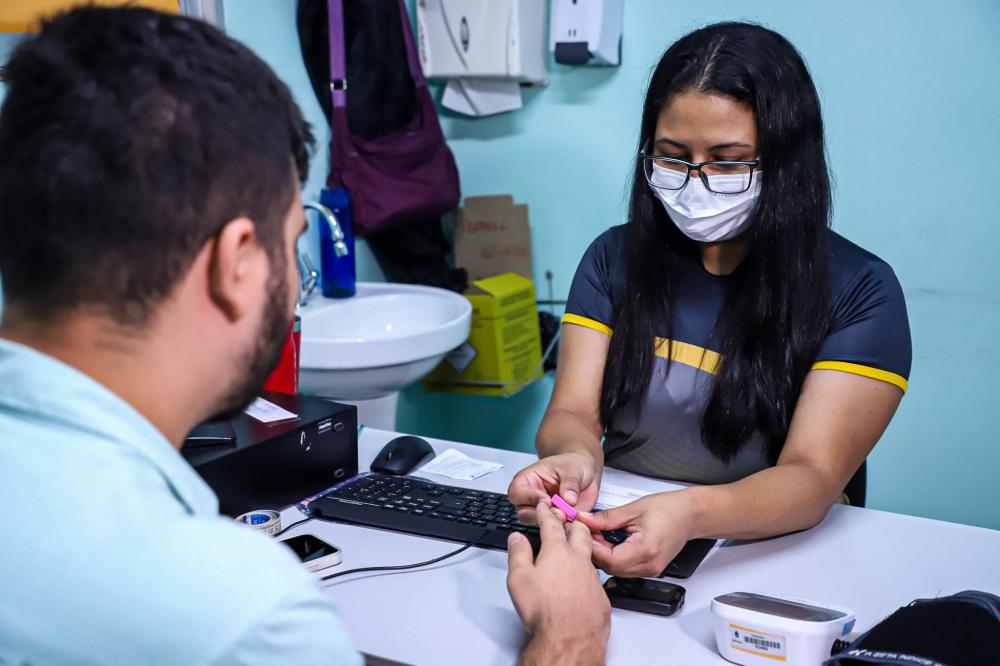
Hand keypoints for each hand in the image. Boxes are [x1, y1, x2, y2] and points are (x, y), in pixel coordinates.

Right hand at [507, 451, 601, 523]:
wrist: (586, 473)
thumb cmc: (572, 464)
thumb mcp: (572, 468)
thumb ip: (570, 483)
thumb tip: (568, 499)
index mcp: (529, 480)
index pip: (517, 492)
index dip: (530, 498)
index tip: (547, 499)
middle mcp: (532, 498)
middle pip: (524, 513)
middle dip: (542, 515)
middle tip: (560, 512)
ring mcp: (543, 511)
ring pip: (538, 524)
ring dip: (554, 523)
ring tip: (569, 515)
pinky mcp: (556, 521)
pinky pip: (555, 531)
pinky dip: (565, 528)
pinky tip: (575, 521)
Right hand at [507, 502, 609, 664]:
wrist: (570, 638)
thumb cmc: (545, 609)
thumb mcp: (519, 578)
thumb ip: (518, 554)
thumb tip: (517, 538)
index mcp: (558, 552)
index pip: (552, 525)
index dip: (547, 513)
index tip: (545, 507)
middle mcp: (578, 560)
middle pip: (580, 532)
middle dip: (573, 523)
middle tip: (567, 521)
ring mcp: (592, 578)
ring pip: (589, 555)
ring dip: (582, 548)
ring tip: (574, 549)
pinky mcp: (600, 596)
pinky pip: (594, 578)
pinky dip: (586, 574)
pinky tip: (579, 583)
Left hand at [577, 491, 693, 577]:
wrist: (690, 515)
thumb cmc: (669, 509)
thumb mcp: (633, 509)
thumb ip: (606, 518)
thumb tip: (585, 520)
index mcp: (646, 549)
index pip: (609, 560)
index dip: (592, 547)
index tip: (583, 532)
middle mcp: (649, 565)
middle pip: (611, 568)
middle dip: (596, 551)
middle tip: (589, 532)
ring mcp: (651, 570)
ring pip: (617, 571)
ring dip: (605, 555)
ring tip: (600, 536)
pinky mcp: (650, 569)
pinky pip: (626, 569)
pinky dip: (615, 558)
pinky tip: (612, 543)